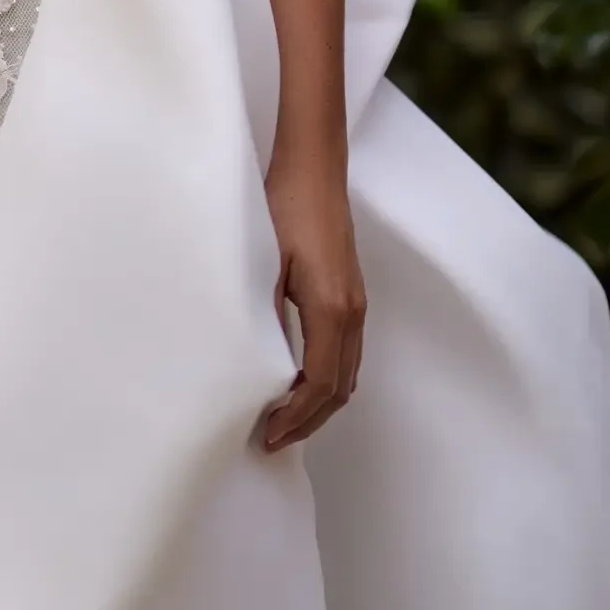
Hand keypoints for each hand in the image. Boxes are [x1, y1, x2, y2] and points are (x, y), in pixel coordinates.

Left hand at [260, 155, 365, 452]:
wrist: (313, 170)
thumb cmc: (285, 207)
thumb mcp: (264, 263)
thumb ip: (264, 314)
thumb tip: (253, 361)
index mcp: (331, 311)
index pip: (318, 385)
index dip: (295, 417)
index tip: (268, 435)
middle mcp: (352, 313)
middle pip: (339, 389)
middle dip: (308, 421)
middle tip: (273, 440)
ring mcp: (356, 304)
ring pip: (347, 374)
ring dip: (320, 403)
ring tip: (284, 420)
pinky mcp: (351, 294)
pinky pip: (347, 353)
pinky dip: (328, 379)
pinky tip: (299, 381)